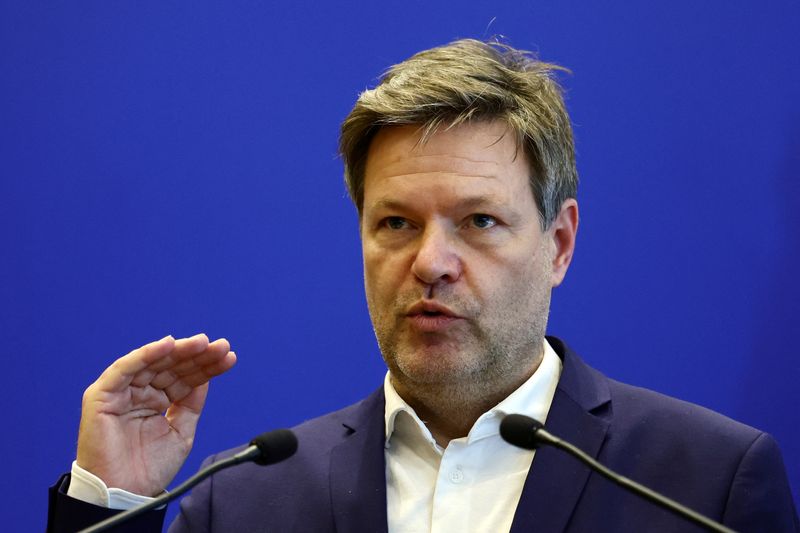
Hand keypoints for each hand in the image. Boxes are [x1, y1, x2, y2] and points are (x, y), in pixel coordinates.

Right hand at [76, 334, 236, 495]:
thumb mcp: (181, 430)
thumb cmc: (149, 469)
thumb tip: (207, 376)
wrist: (125, 495)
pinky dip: (146, 354)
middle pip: (171, 366)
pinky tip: (169, 344)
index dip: (206, 366)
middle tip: (220, 346)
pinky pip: (125, 369)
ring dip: (178, 350)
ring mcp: (121, 391)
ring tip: (202, 343)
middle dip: (197, 355)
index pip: (184, 377)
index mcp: (157, 400)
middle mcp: (140, 391)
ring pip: (152, 362)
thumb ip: (191, 403)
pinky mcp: (102, 395)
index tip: (229, 357)